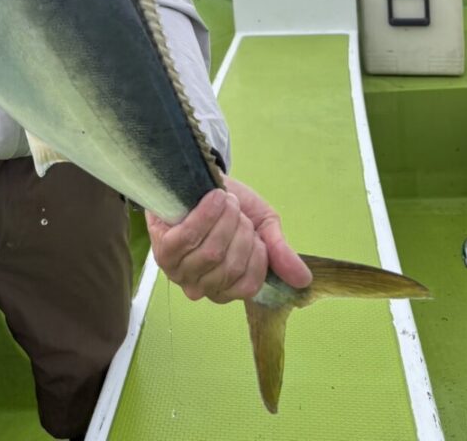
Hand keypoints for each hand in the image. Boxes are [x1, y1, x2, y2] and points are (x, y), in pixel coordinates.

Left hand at [145, 178, 311, 303]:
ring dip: (223, 217)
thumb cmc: (230, 206)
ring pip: (211, 252)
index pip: (249, 283)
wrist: (200, 178)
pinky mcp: (163, 250)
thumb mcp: (262, 225)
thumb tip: (303, 279)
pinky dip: (205, 214)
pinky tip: (213, 196)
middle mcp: (201, 287)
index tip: (252, 228)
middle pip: (230, 266)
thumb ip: (279, 252)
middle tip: (235, 209)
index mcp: (227, 287)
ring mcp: (179, 272)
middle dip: (239, 229)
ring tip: (224, 198)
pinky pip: (188, 238)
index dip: (257, 251)